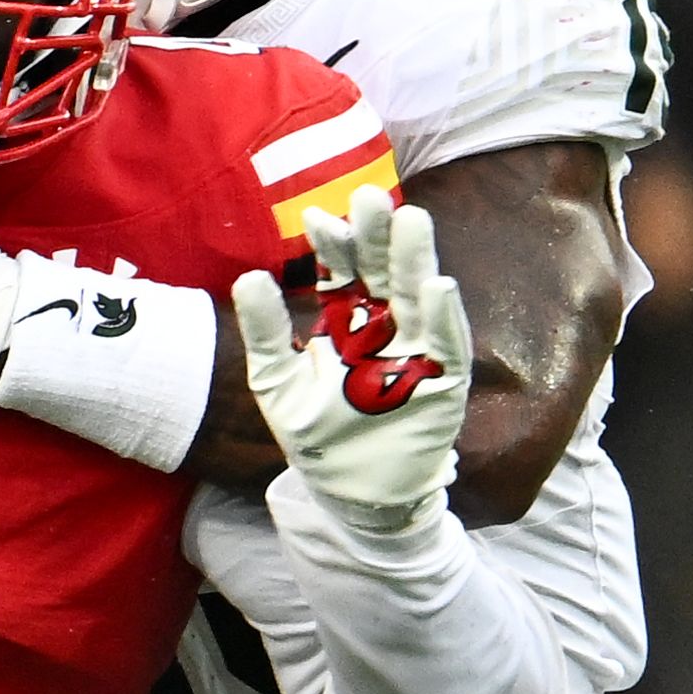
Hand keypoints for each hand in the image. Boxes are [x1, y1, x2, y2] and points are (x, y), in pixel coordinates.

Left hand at [238, 188, 468, 535]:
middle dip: (377, 237)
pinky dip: (443, 316)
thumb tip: (247, 277)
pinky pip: (446, 344)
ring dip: (416, 261)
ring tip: (411, 223)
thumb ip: (266, 333)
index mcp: (347, 321)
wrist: (355, 496)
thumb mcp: (278, 384)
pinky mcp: (444, 380)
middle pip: (384, 272)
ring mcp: (418, 350)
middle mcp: (386, 327)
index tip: (316, 218)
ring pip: (418, 297)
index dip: (333, 245)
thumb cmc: (318, 438)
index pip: (342, 272)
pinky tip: (436, 286)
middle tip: (369, 197)